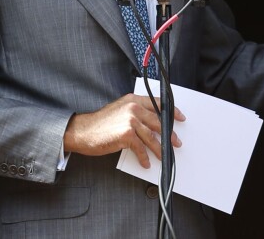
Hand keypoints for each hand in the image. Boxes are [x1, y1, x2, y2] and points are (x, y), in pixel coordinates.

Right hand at [63, 93, 185, 167]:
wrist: (83, 131)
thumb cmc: (100, 123)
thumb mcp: (118, 110)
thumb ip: (133, 112)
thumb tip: (149, 124)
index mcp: (132, 100)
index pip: (157, 103)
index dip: (171, 111)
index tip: (180, 117)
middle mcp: (133, 108)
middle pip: (158, 121)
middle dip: (169, 133)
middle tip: (176, 142)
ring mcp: (130, 120)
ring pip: (152, 137)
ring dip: (160, 148)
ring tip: (164, 156)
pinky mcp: (126, 134)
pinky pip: (141, 148)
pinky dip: (144, 157)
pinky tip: (146, 162)